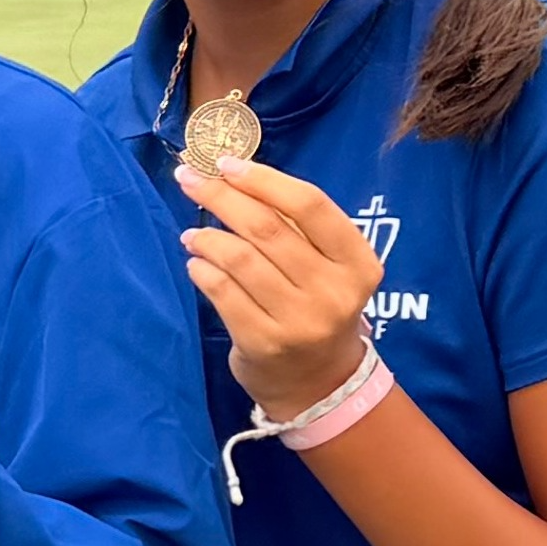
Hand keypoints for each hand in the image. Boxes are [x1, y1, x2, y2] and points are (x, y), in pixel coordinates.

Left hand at [177, 158, 377, 418]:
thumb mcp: (326, 267)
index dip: (263, 180)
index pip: (310, 206)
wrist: (318, 381)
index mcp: (358, 262)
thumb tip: (232, 175)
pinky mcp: (263, 342)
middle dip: (221, 197)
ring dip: (206, 236)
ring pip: (240, 259)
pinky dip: (202, 269)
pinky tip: (196, 262)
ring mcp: (299, 320)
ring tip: (193, 234)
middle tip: (188, 181)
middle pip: (267, 228)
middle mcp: (334, 291)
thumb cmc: (316, 306)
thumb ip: (294, 227)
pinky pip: (222, 292)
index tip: (225, 164)